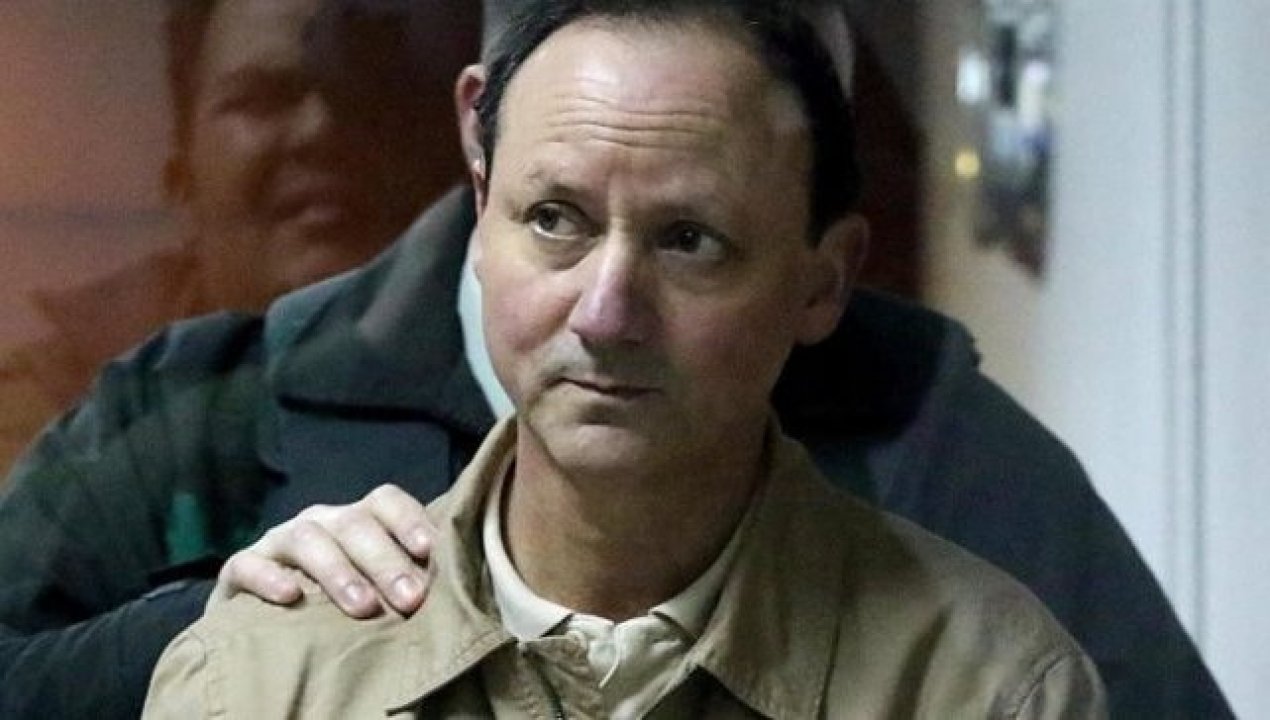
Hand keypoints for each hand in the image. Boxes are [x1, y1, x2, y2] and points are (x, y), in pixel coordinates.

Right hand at [210, 484, 434, 617]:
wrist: (266, 622)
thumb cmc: (336, 602)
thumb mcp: (373, 585)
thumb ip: (406, 577)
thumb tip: (457, 587)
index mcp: (357, 520)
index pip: (385, 501)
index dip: (409, 520)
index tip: (430, 551)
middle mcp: (321, 521)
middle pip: (354, 524)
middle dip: (385, 560)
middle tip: (410, 599)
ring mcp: (278, 541)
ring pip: (308, 538)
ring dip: (338, 571)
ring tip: (363, 606)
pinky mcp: (240, 568)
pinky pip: (249, 565)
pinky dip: (269, 578)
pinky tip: (291, 598)